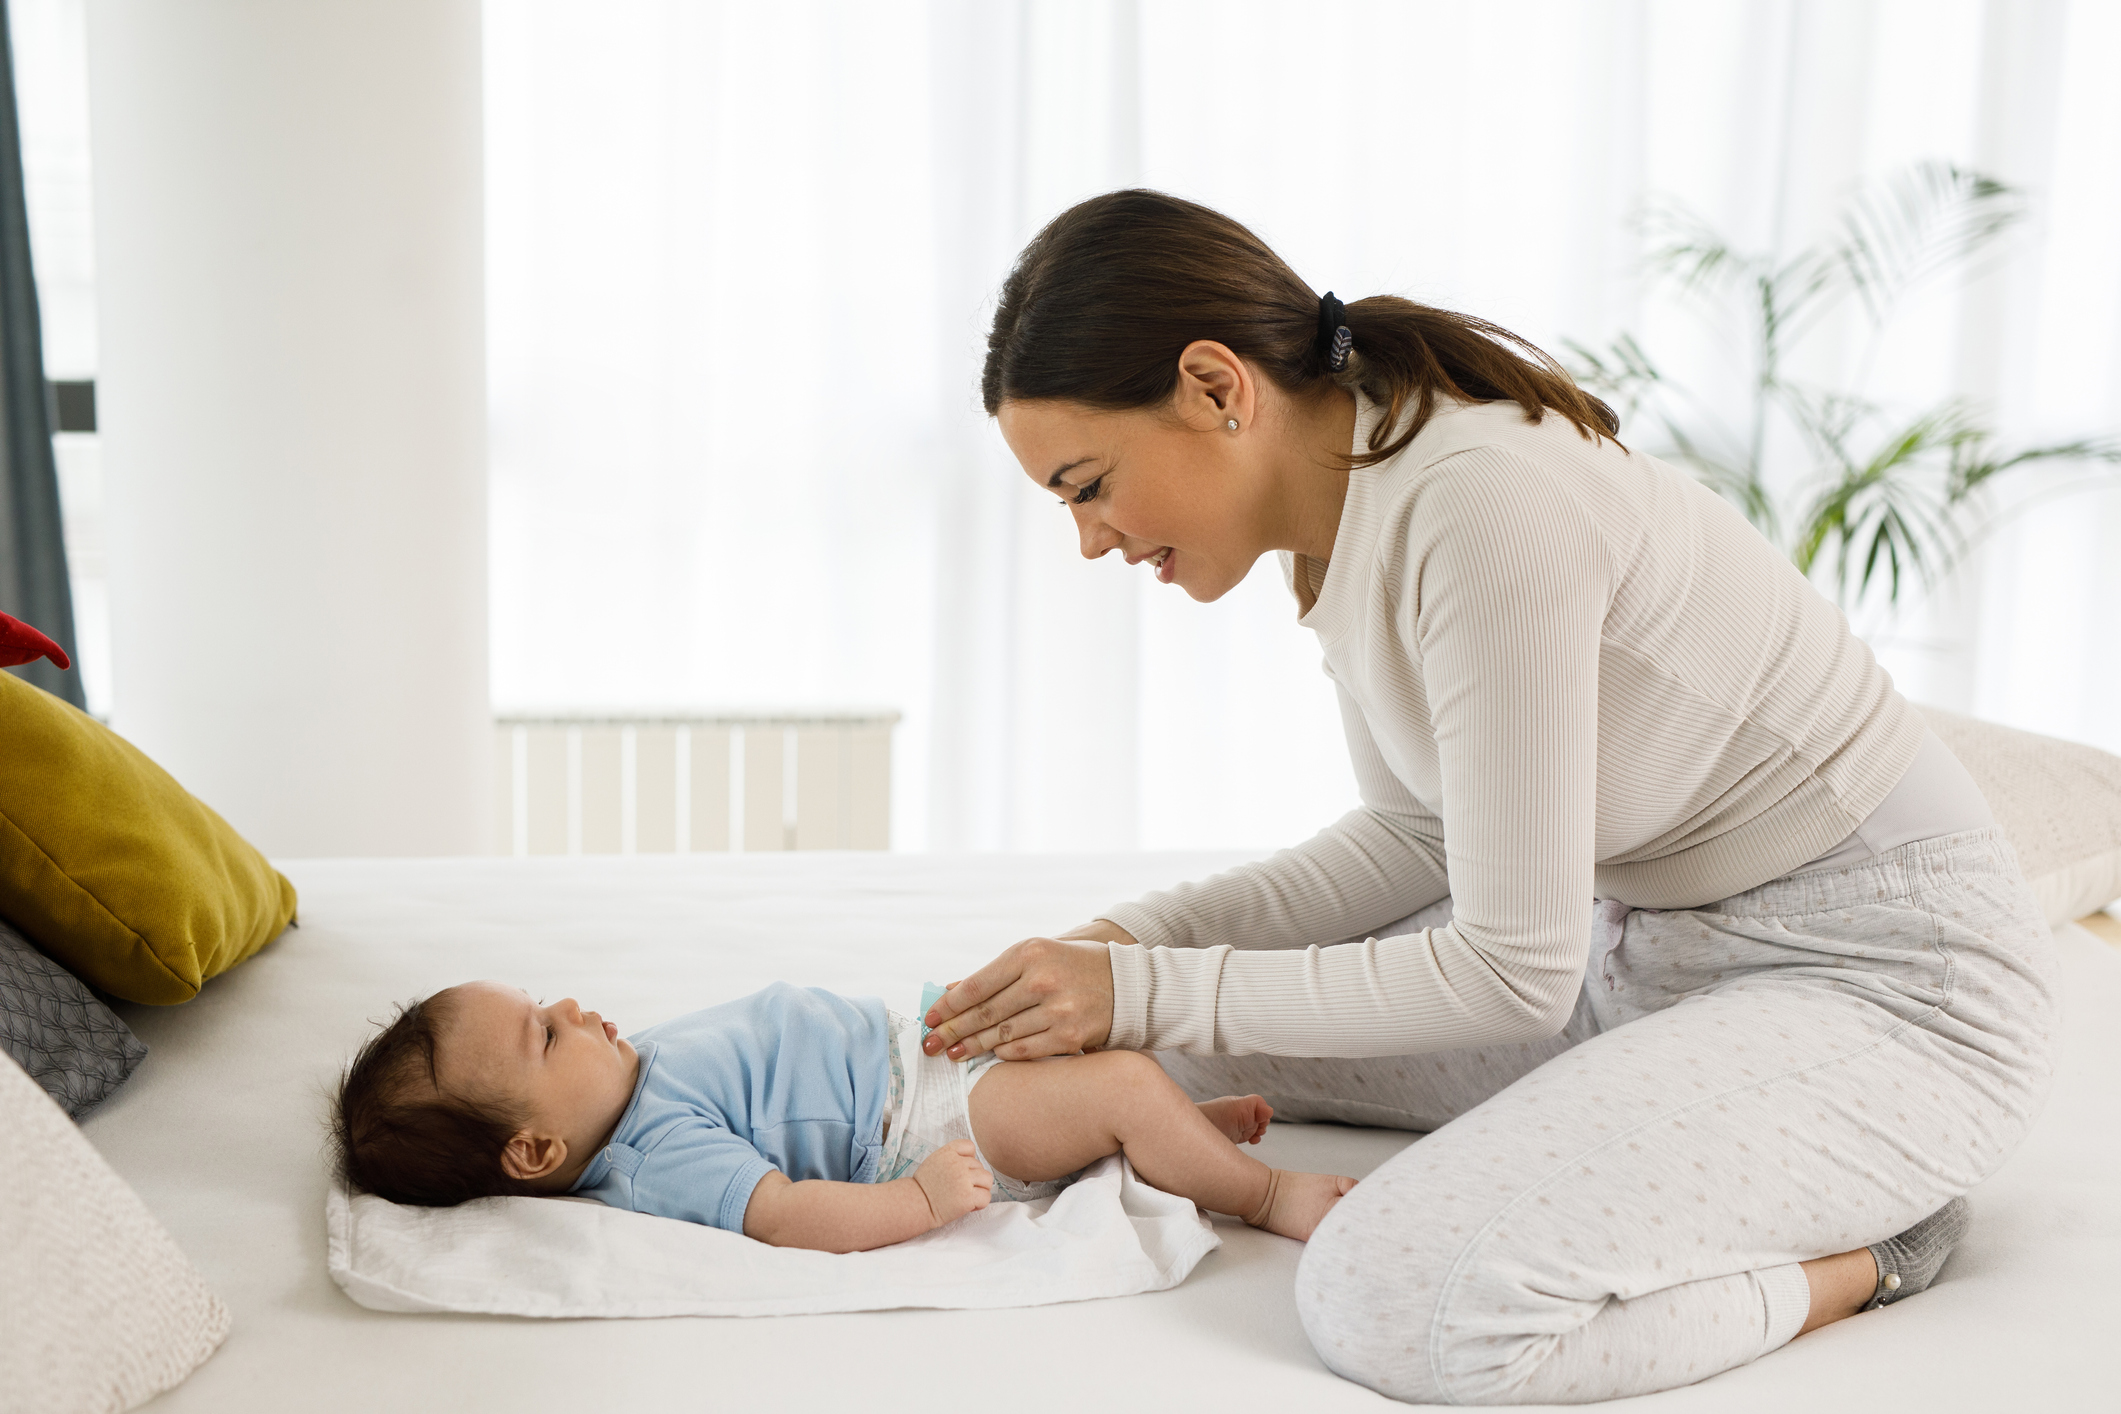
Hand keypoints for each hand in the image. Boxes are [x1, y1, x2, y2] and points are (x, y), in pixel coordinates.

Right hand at [911, 1140, 991, 1227]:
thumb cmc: (924, 1186)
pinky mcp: (967, 1197)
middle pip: (980, 1166)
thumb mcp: (934, 1160)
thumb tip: (972, 1162)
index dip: (969, 1159)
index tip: (961, 1170)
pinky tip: (969, 1206)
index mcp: (948, 1152)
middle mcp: (957, 1163)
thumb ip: (952, 1157)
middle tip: (960, 1189)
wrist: (915, 1204)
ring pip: (987, 1179)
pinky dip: (981, 1203)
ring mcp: (963, 1179)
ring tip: (968, 1196)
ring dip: (981, 1189)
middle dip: (974, 1178)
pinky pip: (986, 1196)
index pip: (970, 1147)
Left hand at [923, 925, 1130, 1060]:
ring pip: (1001, 1034)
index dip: (948, 1006)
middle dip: (952, 1031)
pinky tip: (989, 1054)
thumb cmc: (1072, 966)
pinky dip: (1002, 1052)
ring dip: (972, 1046)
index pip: (976, 985)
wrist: (1126, 984)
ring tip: (953, 1054)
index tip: (930, 1019)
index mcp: (1028, 953)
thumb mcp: (1035, 956)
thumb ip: (994, 974)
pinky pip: (1024, 1049)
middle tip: (931, 1045)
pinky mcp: (1069, 1036)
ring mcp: (1056, 1009)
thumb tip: (951, 990)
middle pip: (984, 1013)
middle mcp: (1041, 980)